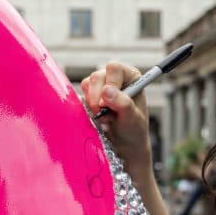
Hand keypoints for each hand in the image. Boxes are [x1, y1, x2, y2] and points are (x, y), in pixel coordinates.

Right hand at [81, 62, 152, 178]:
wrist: (124, 145)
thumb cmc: (134, 131)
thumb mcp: (132, 119)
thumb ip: (123, 103)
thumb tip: (107, 91)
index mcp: (131, 76)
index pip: (114, 68)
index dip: (109, 84)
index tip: (108, 104)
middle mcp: (116, 77)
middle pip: (97, 75)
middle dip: (96, 96)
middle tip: (102, 113)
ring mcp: (101, 86)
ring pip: (87, 84)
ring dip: (92, 102)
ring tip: (103, 117)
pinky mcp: (90, 95)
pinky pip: (81, 94)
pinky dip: (86, 106)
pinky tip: (97, 116)